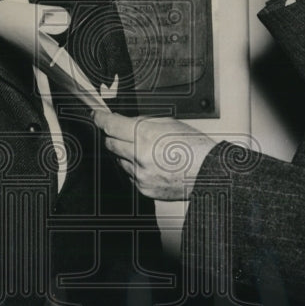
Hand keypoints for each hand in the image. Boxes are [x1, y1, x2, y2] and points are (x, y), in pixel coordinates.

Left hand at [93, 111, 217, 200]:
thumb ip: (142, 122)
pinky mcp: (144, 189)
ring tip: (147, 150)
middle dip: (114, 136)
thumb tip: (124, 122)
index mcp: (145, 135)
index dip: (100, 119)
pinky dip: (135, 169)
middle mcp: (139, 156)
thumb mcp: (168, 123)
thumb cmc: (194, 147)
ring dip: (125, 154)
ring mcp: (140, 175)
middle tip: (124, 133)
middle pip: (110, 143)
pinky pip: (129, 175)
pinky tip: (151, 164)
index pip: (110, 125)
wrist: (208, 172)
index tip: (96, 116)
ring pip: (118, 160)